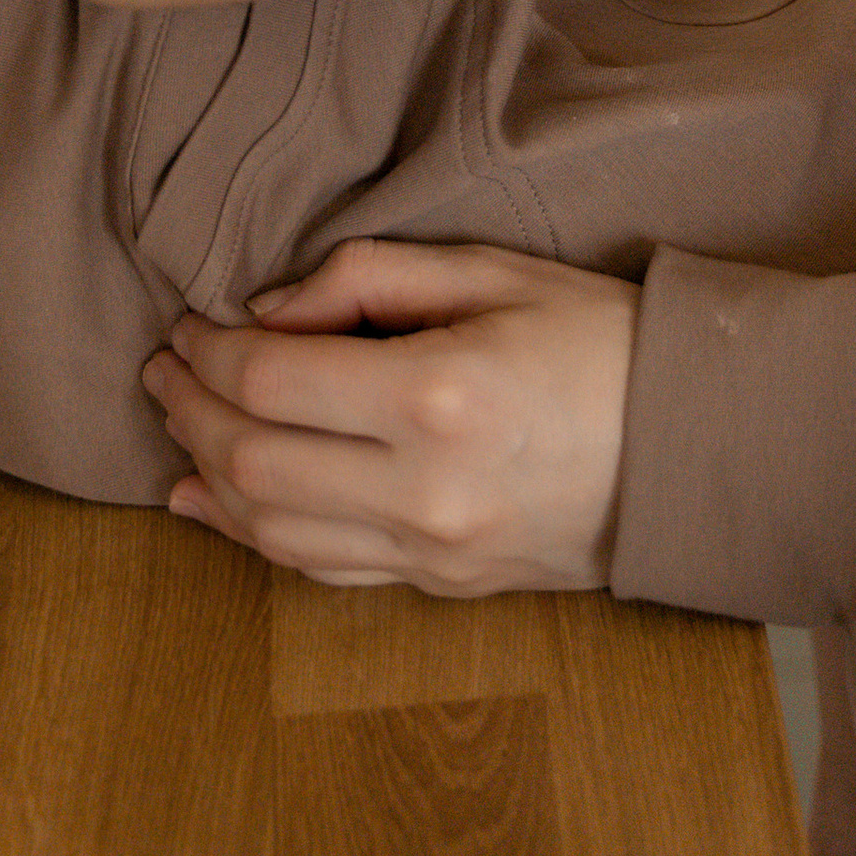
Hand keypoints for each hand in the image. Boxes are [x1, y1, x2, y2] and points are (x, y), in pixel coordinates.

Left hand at [142, 238, 636, 591]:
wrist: (691, 444)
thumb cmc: (597, 337)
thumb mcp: (490, 271)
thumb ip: (368, 278)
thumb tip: (264, 312)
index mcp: (437, 396)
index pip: (272, 382)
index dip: (210, 351)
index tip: (188, 323)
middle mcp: (424, 490)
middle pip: (253, 463)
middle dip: (189, 412)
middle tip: (163, 368)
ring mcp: (432, 551)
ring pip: (273, 531)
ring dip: (207, 476)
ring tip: (177, 423)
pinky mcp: (441, 585)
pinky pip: (321, 570)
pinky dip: (252, 537)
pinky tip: (208, 504)